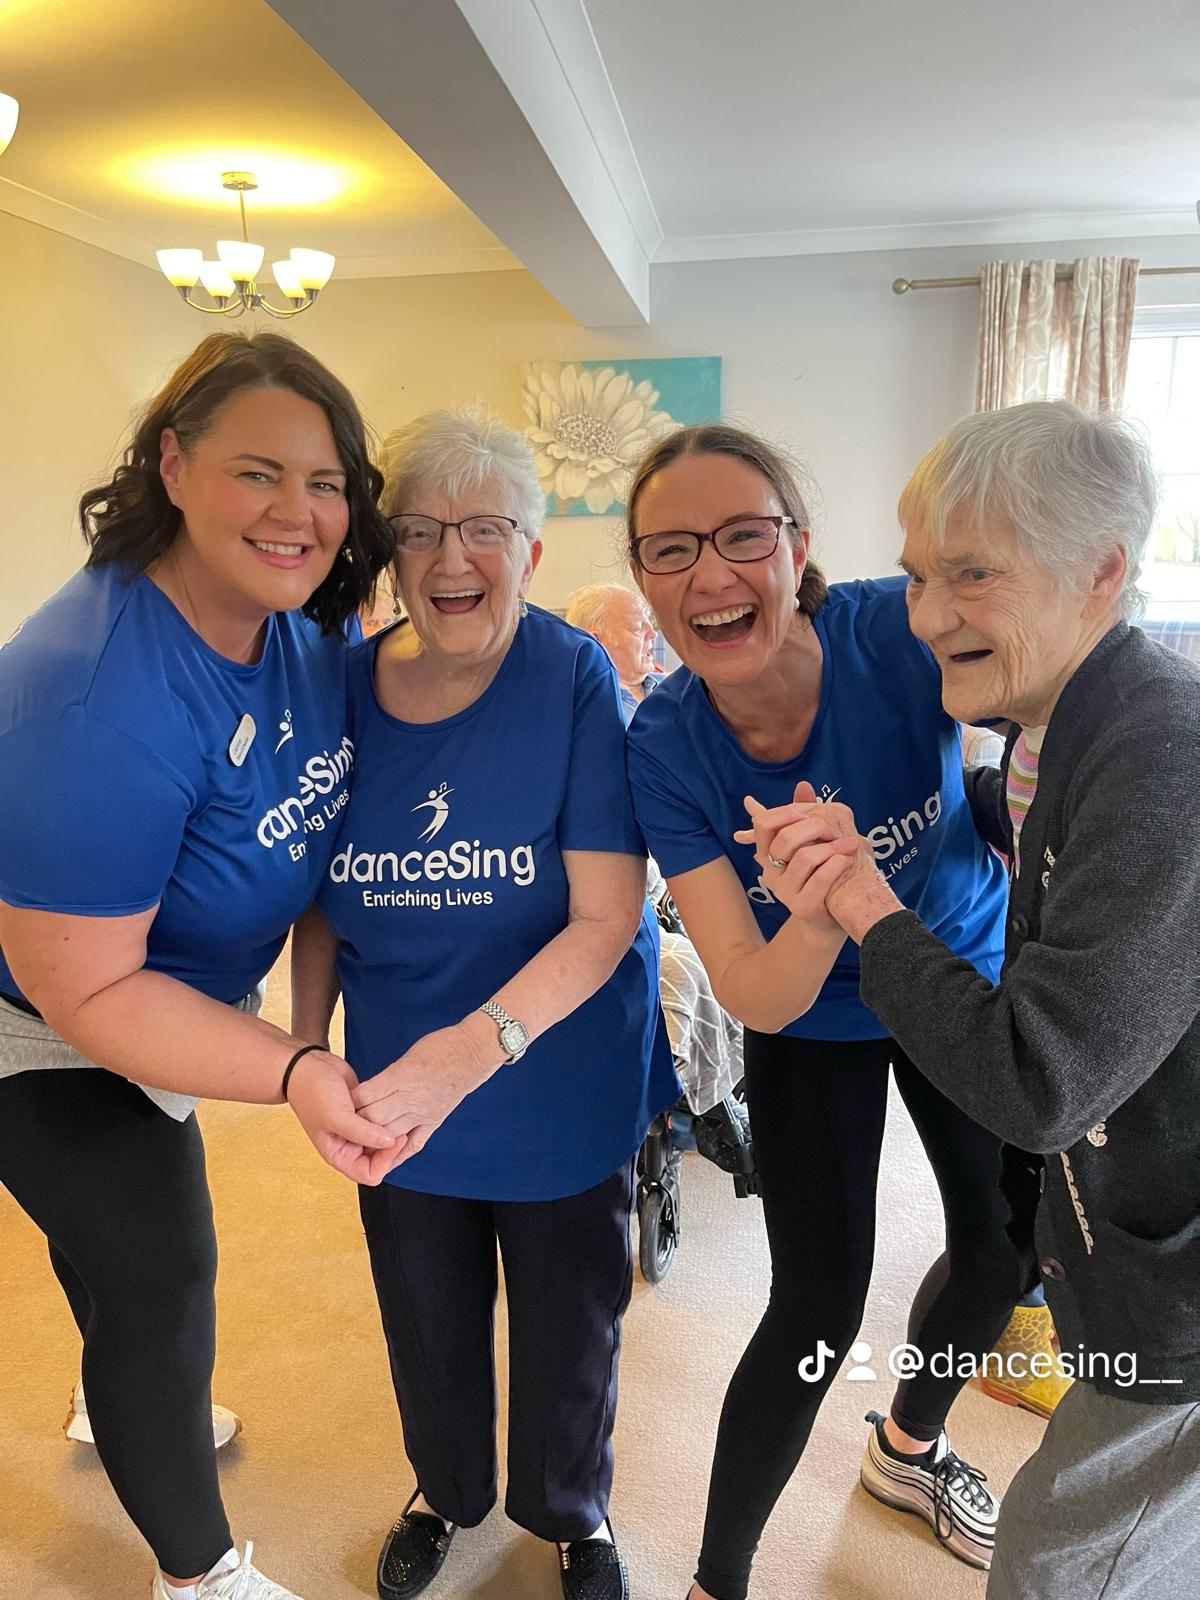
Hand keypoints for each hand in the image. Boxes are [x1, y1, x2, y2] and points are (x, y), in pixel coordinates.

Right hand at [284, 1050, 403, 1185]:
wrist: (308, 1066)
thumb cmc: (313, 1092)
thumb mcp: (336, 1115)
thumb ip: (362, 1133)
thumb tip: (390, 1143)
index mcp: (338, 1155)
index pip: (369, 1174)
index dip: (385, 1161)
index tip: (395, 1139)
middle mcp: (349, 1146)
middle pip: (379, 1160)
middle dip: (391, 1148)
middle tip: (402, 1127)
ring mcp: (357, 1130)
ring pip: (382, 1141)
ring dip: (392, 1131)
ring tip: (399, 1115)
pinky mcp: (364, 1114)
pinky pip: (382, 1123)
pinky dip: (390, 1117)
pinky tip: (394, 1106)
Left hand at [351, 1020, 496, 1162]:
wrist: (475, 1051)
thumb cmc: (442, 1046)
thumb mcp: (409, 1054)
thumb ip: (388, 1076)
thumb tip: (369, 1092)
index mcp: (403, 1075)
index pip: (366, 1096)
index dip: (349, 1101)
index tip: (339, 1102)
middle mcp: (412, 1097)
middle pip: (373, 1117)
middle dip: (356, 1121)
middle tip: (343, 1122)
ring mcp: (425, 1112)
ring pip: (390, 1133)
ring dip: (372, 1137)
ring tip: (358, 1138)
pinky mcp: (435, 1120)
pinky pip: (414, 1145)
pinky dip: (398, 1154)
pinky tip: (385, 1159)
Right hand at [734, 782, 859, 928]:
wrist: (831, 916)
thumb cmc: (821, 873)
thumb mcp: (811, 842)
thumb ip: (804, 815)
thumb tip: (804, 784)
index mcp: (769, 856)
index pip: (763, 826)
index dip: (784, 814)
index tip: (805, 812)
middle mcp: (771, 874)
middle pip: (785, 839)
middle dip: (814, 828)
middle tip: (835, 826)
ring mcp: (786, 893)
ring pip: (805, 858)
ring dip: (832, 848)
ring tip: (852, 844)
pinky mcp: (803, 907)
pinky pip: (819, 880)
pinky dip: (836, 866)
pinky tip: (848, 859)